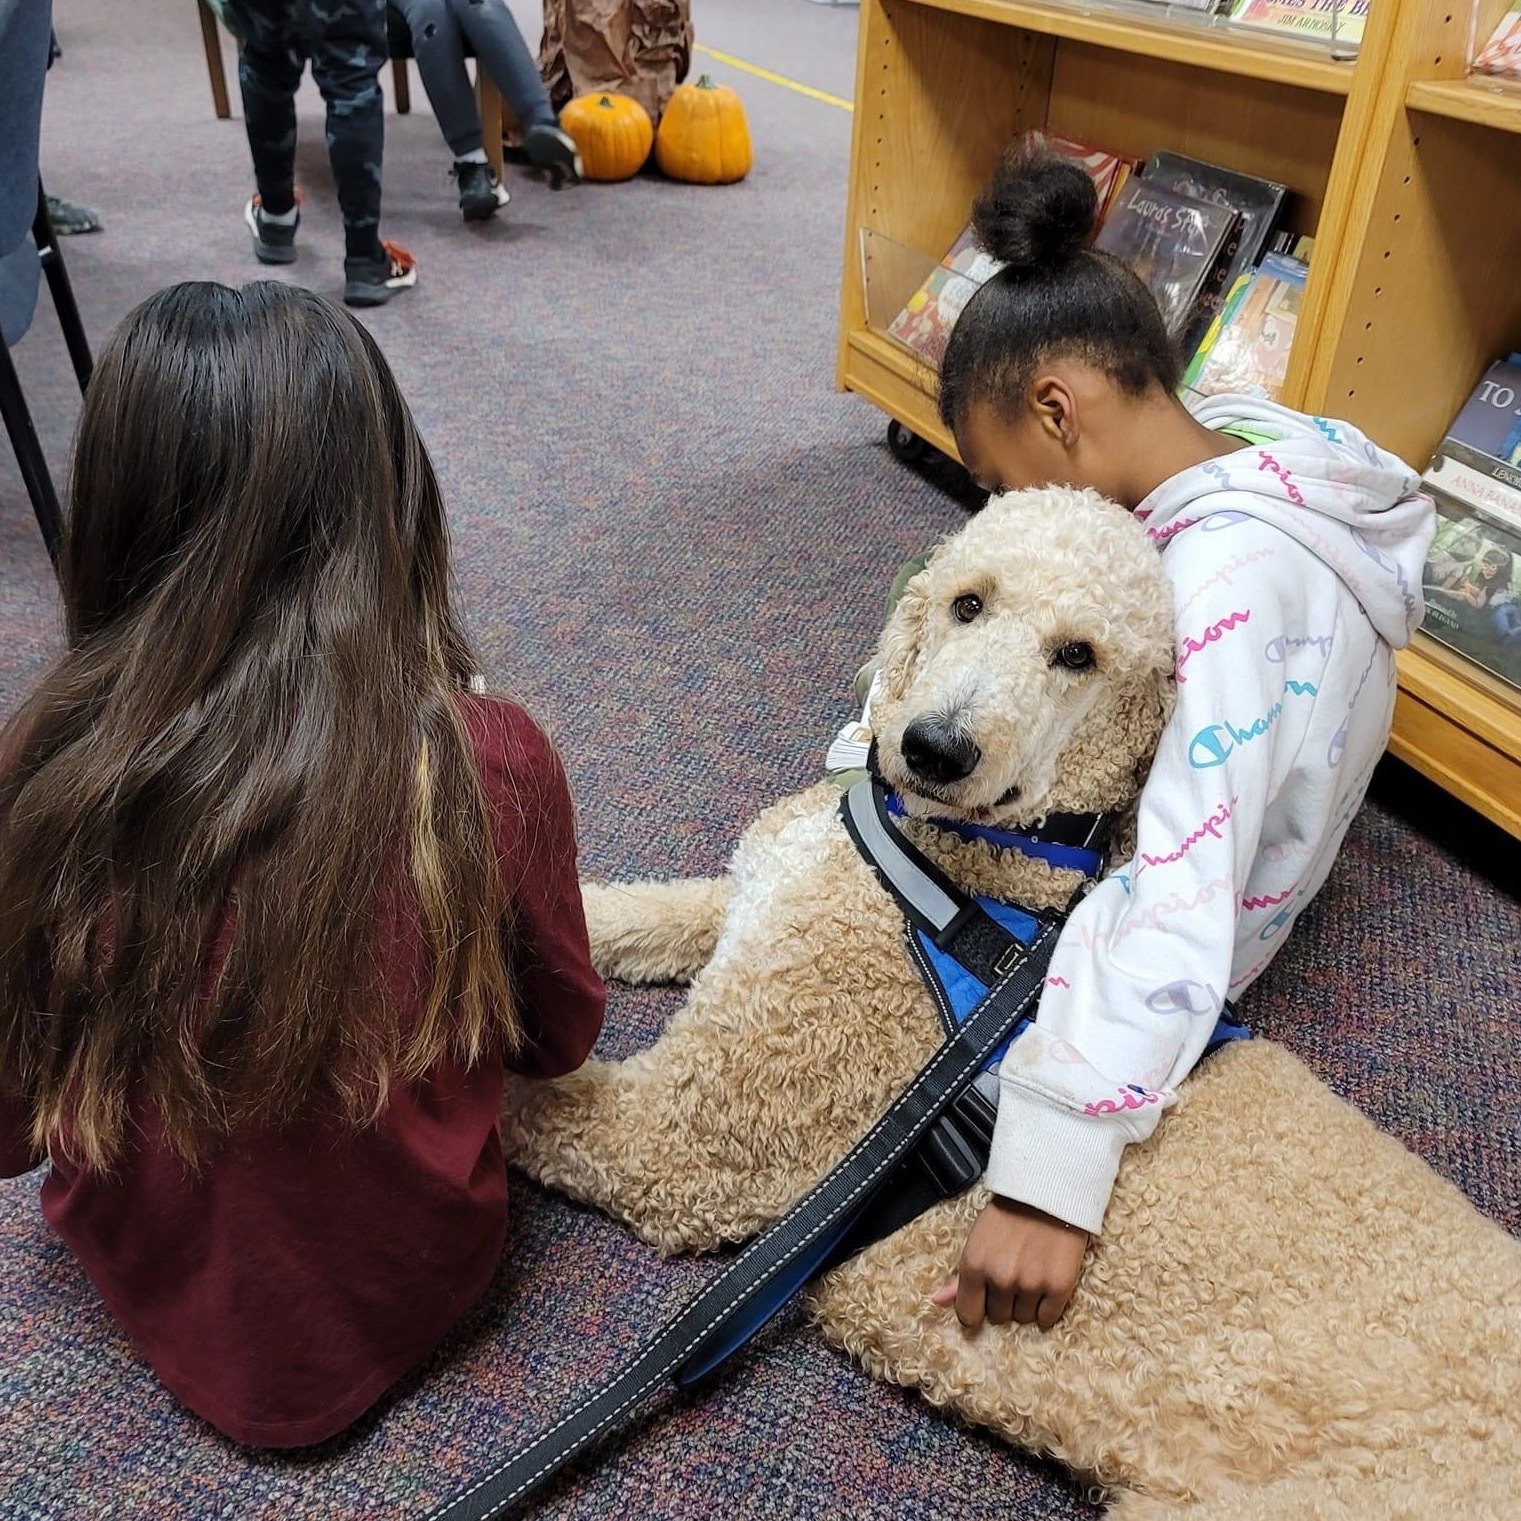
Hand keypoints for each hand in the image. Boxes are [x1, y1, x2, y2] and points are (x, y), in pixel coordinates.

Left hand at [931, 1196, 1088, 1331]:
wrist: (1049, 1193)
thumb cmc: (1009, 1213)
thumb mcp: (977, 1239)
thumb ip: (959, 1275)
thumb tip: (938, 1301)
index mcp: (974, 1265)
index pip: (968, 1314)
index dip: (976, 1309)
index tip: (985, 1301)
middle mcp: (1000, 1278)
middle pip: (998, 1316)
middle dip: (1003, 1300)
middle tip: (1013, 1273)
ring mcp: (1030, 1284)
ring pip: (1023, 1318)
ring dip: (1026, 1303)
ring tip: (1031, 1273)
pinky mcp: (1059, 1287)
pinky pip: (1047, 1318)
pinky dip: (1047, 1308)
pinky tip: (1046, 1285)